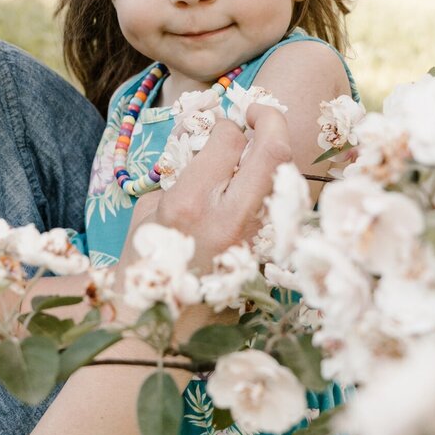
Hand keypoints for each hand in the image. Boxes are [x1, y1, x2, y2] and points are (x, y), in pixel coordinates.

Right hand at [147, 108, 290, 272]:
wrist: (167, 320)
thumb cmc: (148, 262)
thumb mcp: (149, 210)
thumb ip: (181, 173)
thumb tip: (205, 144)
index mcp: (190, 204)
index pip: (228, 141)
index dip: (226, 124)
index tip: (219, 126)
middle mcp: (228, 218)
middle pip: (273, 151)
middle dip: (270, 119)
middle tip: (256, 113)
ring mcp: (254, 237)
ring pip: (286, 176)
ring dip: (275, 152)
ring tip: (258, 144)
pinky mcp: (268, 250)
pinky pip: (281, 202)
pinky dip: (274, 181)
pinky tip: (257, 180)